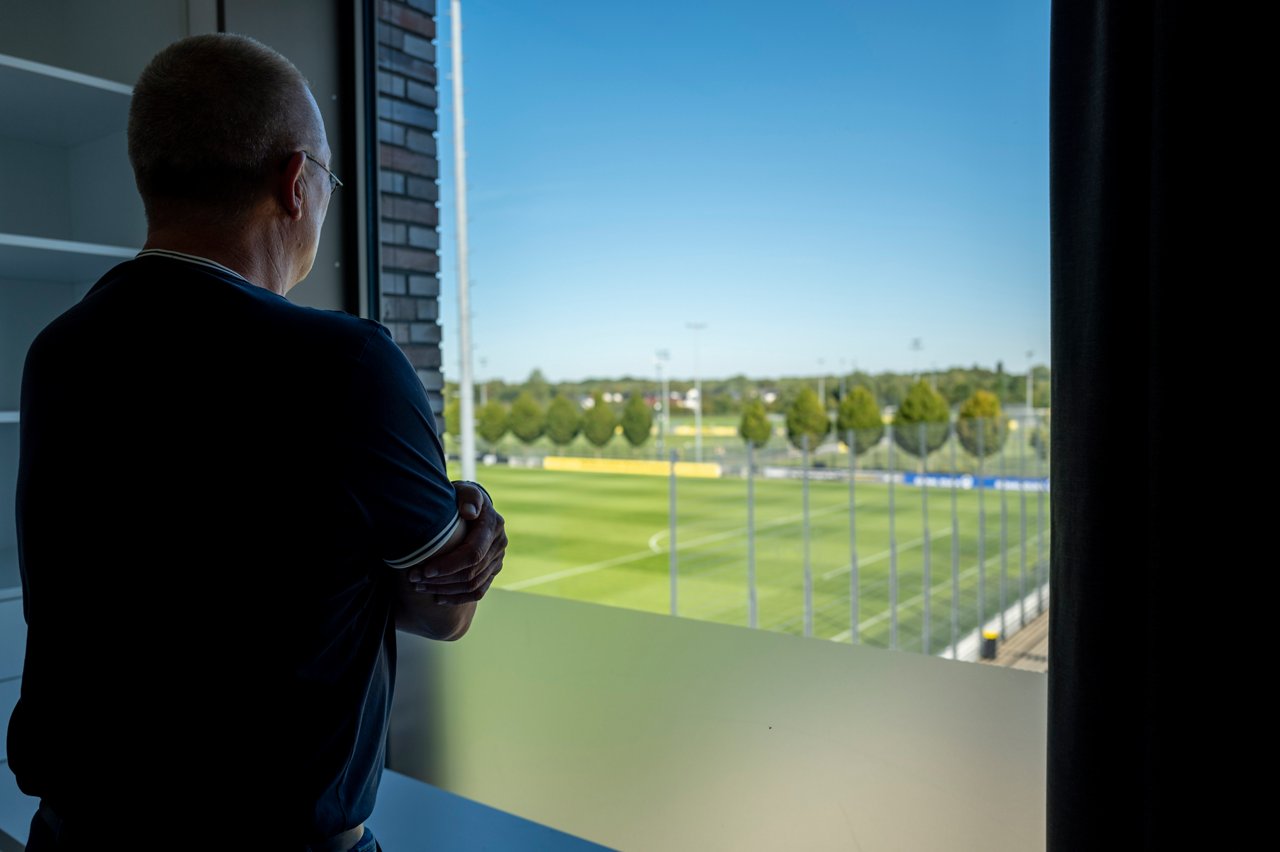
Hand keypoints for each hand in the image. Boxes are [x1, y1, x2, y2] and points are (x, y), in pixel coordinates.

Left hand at [407, 481, 505, 603]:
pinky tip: (437, 599)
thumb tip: (470, 512)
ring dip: (444, 589)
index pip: (472, 553)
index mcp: (493, 524)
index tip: (424, 570)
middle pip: (471, 572)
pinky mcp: (493, 570)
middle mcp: (499, 543)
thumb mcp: (463, 490)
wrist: (471, 505)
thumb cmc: (461, 496)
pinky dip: (457, 598)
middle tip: (414, 580)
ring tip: (419, 587)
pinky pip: (478, 591)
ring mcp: (497, 559)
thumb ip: (468, 496)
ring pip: (473, 584)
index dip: (448, 565)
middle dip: (440, 579)